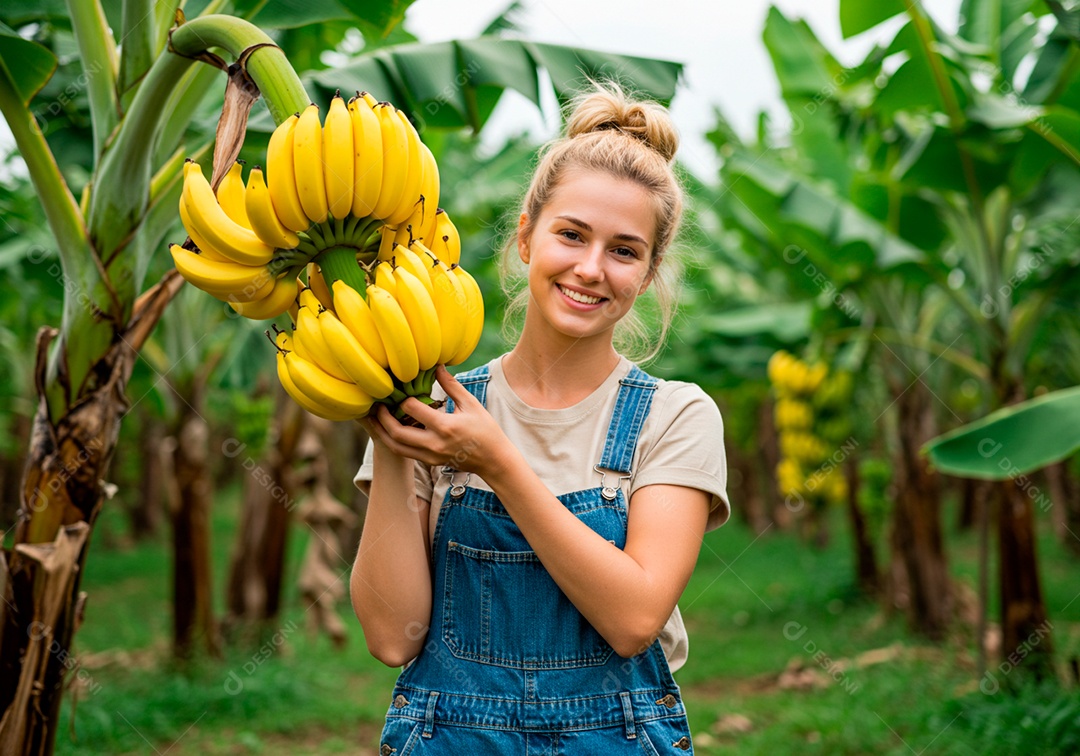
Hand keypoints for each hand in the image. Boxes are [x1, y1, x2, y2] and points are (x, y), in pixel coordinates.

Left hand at [363, 365, 514, 476]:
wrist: (493, 460)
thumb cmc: (485, 430)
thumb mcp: (471, 404)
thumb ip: (452, 385)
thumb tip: (437, 365)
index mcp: (445, 426)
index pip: (412, 409)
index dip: (403, 398)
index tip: (400, 389)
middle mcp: (434, 444)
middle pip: (396, 432)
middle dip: (382, 417)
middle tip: (377, 404)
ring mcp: (431, 456)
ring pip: (396, 446)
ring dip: (382, 432)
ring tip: (375, 418)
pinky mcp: (430, 462)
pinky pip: (405, 452)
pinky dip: (394, 440)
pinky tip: (390, 428)